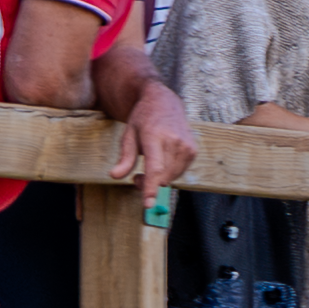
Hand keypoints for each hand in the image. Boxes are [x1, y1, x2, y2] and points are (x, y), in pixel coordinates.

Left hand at [110, 84, 196, 199]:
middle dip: (149, 184)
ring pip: (172, 177)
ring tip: (148, 168)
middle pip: (163, 176)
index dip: (150, 187)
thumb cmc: (143, 119)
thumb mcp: (128, 135)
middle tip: (135, 178)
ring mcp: (187, 147)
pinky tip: (162, 161)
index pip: (155, 168)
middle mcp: (174, 142)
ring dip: (159, 179)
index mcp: (154, 136)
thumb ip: (124, 158)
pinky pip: (180, 171)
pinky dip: (169, 172)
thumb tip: (115, 176)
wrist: (164, 103)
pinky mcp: (193, 151)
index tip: (148, 204)